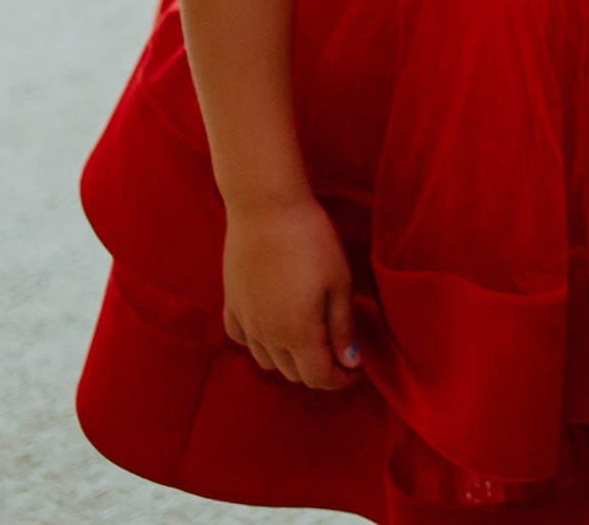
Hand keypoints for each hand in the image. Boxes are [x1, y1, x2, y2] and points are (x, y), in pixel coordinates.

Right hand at [222, 196, 361, 389]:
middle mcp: (266, 335)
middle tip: (341, 354)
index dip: (341, 380)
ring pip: (266, 361)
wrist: (266, 208)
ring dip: (290, 361)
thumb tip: (350, 361)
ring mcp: (244, 320)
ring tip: (312, 341)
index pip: (319, 377)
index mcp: (298, 333)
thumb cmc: (311, 240)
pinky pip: (242, 340)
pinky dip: (261, 344)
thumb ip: (342, 326)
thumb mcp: (339, 282)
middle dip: (320, 371)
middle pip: (293, 373)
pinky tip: (275, 328)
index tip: (358, 370)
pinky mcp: (230, 303)